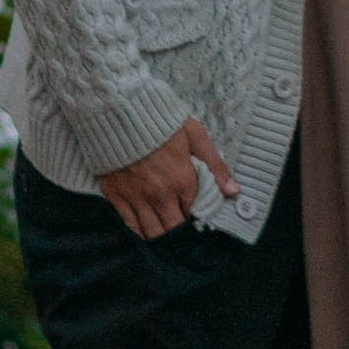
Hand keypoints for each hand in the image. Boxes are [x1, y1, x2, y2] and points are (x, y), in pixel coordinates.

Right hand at [100, 116, 237, 240]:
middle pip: (174, 229)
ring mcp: (136, 198)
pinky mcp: (115, 196)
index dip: (197, 217)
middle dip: (180, 231)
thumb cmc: (160, 121)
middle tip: (182, 228)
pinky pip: (129, 225)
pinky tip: (146, 229)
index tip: (198, 216)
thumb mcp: (194, 135)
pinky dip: (139, 231)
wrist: (118, 112)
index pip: (194, 213)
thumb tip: (233, 191)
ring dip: (161, 236)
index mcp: (182, 181)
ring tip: (166, 232)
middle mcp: (160, 195)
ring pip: (152, 233)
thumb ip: (215, 165)